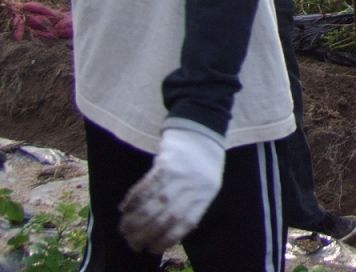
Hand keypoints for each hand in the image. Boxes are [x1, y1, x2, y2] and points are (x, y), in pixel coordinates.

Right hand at [119, 122, 224, 253]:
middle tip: (132, 242)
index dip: (166, 239)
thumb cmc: (203, 160)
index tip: (151, 249)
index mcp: (208, 194)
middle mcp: (195, 186)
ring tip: (124, 229)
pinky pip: (147, 186)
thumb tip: (165, 232)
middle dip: (146, 234)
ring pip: (155, 205)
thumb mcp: (207, 183)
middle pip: (167, 217)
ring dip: (136, 220)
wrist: (202, 128)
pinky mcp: (167, 162)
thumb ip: (191, 204)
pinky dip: (133, 199)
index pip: (185, 224)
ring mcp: (181, 174)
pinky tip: (124, 209)